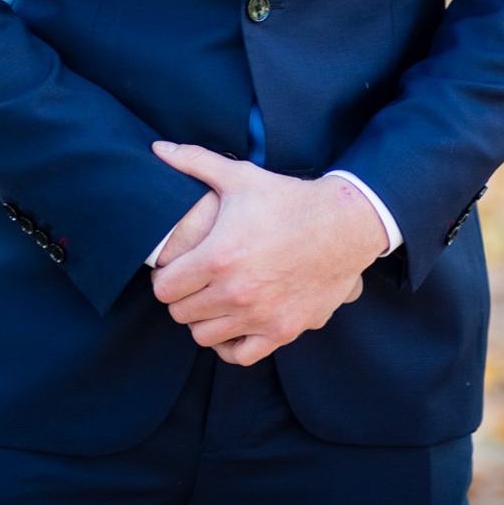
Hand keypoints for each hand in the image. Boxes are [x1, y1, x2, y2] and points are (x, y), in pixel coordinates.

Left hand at [147, 142, 389, 364]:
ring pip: (204, 336)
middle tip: (195, 282)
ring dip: (205, 319)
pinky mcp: (282, 330)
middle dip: (183, 296)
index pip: (163, 288)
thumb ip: (195, 162)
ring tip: (214, 300)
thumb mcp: (241, 177)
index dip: (165, 277)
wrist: (345, 224)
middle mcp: (235, 292)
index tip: (176, 269)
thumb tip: (158, 149)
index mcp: (218, 257)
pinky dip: (231, 344)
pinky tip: (235, 323)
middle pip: (180, 313)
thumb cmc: (289, 200)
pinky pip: (239, 355)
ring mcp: (260, 315)